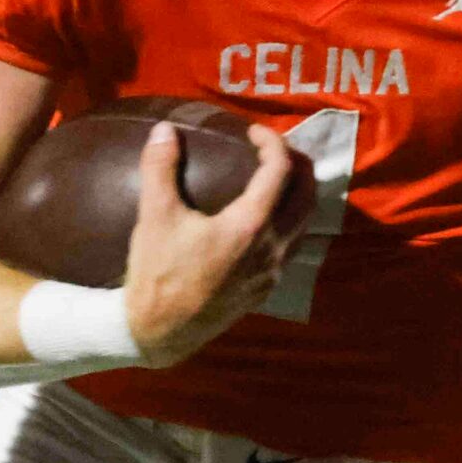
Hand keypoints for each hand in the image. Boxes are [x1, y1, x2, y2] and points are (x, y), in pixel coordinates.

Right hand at [124, 123, 307, 367]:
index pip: (280, 171)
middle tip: (275, 150)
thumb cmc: (158, 273)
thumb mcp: (154, 216)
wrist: (159, 333)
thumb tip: (164, 129)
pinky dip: (288, 224)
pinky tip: (264, 222)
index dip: (272, 142)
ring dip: (298, 196)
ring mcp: (271, 273)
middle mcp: (271, 249)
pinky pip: (290, 249)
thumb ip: (160, 168)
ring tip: (277, 181)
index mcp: (250, 226)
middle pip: (307, 197)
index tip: (253, 132)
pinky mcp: (264, 291)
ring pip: (303, 226)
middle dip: (298, 166)